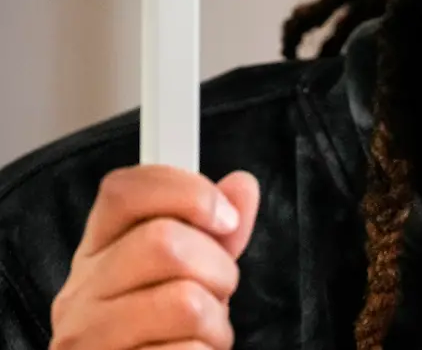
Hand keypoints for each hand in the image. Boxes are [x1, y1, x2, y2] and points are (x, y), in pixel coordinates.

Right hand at [49, 166, 259, 349]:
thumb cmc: (162, 332)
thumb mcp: (188, 274)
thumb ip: (214, 232)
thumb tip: (241, 185)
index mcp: (98, 251)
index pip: (125, 190)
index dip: (188, 192)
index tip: (226, 219)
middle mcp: (81, 290)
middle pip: (164, 241)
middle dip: (218, 268)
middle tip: (217, 292)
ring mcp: (87, 336)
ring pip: (184, 302)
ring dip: (217, 322)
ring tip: (203, 333)